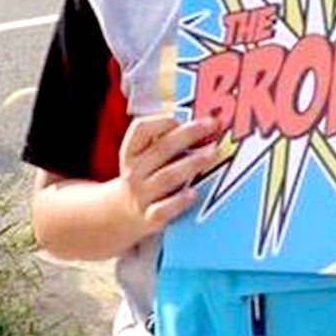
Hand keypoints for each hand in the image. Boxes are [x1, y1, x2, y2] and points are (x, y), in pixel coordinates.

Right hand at [117, 115, 223, 232]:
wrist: (123, 214)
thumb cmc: (146, 177)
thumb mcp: (145, 156)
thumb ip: (167, 139)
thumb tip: (204, 122)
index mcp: (131, 152)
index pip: (140, 129)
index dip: (163, 120)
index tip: (186, 118)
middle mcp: (134, 172)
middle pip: (161, 149)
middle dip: (188, 135)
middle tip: (212, 126)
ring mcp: (141, 195)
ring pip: (167, 177)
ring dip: (191, 163)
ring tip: (213, 153)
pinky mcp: (151, 217)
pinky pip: (164, 209)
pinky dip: (179, 201)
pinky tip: (194, 193)